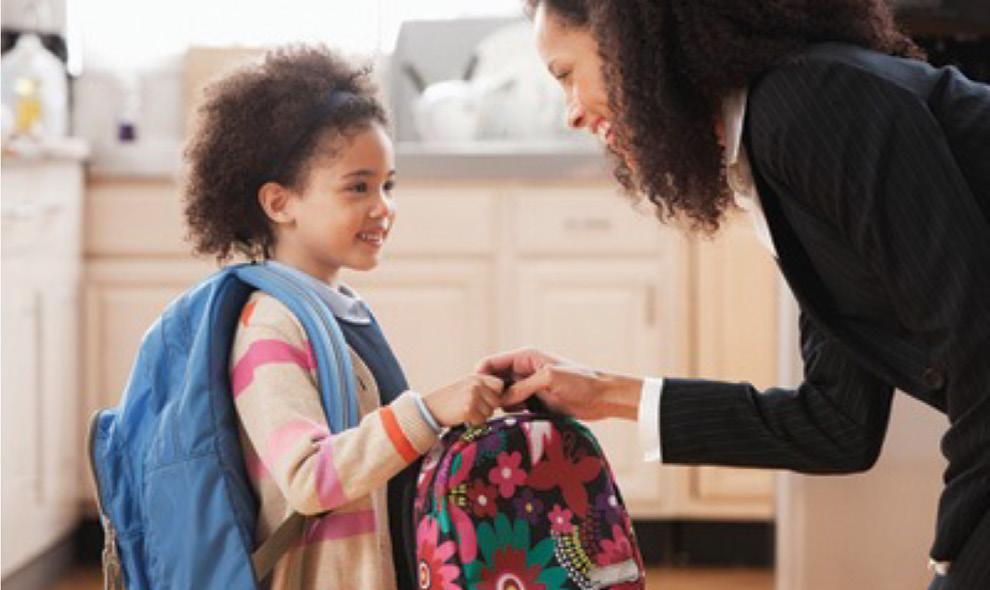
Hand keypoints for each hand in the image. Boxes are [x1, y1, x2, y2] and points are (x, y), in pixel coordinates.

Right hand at [423, 374, 504, 426]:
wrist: (430, 408)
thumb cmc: (450, 401)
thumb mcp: (467, 387)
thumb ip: (484, 388)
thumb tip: (504, 397)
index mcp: (477, 377)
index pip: (499, 385)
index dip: (495, 395)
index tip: (485, 400)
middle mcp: (476, 384)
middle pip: (496, 401)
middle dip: (488, 408)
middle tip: (472, 408)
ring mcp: (472, 395)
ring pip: (490, 412)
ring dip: (480, 417)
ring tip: (466, 412)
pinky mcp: (468, 409)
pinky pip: (481, 421)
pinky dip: (473, 423)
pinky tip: (463, 418)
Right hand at [475, 348, 641, 420]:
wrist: (603, 397)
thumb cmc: (581, 382)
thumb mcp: (549, 379)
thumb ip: (523, 387)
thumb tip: (500, 399)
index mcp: (526, 357)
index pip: (492, 362)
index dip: (480, 376)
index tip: (476, 393)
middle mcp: (524, 369)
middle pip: (494, 380)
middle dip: (488, 393)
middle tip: (483, 410)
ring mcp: (529, 386)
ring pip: (503, 395)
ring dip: (499, 405)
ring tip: (496, 416)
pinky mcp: (535, 401)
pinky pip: (514, 406)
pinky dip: (510, 412)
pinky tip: (511, 420)